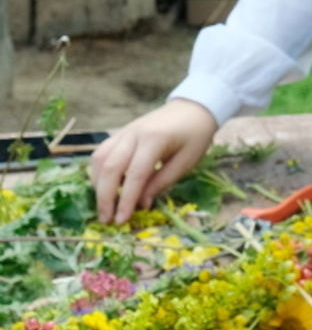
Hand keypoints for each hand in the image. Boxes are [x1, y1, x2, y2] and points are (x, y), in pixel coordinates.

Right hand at [88, 99, 218, 223]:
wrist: (193, 107)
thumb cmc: (195, 135)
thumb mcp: (186, 161)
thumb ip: (162, 182)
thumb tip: (141, 204)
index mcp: (154, 139)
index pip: (135, 174)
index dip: (126, 200)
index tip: (121, 221)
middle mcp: (134, 134)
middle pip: (111, 167)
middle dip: (105, 197)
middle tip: (106, 220)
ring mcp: (124, 131)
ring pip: (100, 159)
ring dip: (98, 184)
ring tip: (105, 205)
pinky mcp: (121, 133)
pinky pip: (101, 152)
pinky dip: (99, 171)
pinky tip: (105, 186)